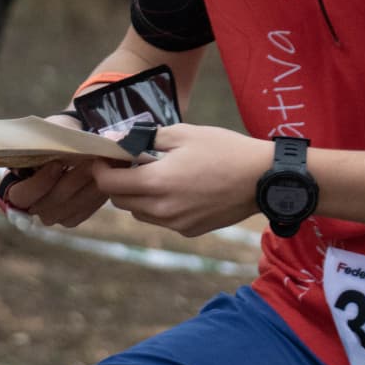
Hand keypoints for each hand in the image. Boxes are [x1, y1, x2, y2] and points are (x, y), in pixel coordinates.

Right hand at [1, 111, 109, 226]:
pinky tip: (103, 180)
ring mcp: (50, 213)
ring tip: (100, 168)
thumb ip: (46, 142)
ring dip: (86, 189)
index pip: (20, 196)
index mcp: (15, 181)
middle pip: (48, 206)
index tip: (57, 163)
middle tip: (90, 163)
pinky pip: (82, 214)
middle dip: (71, 183)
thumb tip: (53, 151)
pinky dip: (94, 198)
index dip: (39, 183)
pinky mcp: (70, 218)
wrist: (77, 140)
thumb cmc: (58, 133)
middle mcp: (29, 203)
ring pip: (67, 210)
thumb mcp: (50, 131)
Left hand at [94, 123, 271, 236]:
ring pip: (139, 213)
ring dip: (137, 195)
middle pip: (120, 201)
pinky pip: (162, 219)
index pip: (109, 185)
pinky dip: (159, 205)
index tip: (104, 157)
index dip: (101, 170)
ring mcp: (177, 224)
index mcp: (157, 182)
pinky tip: (176, 187)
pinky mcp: (190, 231)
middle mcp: (163, 209)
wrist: (263, 178)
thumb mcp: (183, 133)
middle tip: (128, 162)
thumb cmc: (224, 149)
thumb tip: (118, 139)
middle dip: (117, 182)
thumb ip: (145, 138)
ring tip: (153, 173)